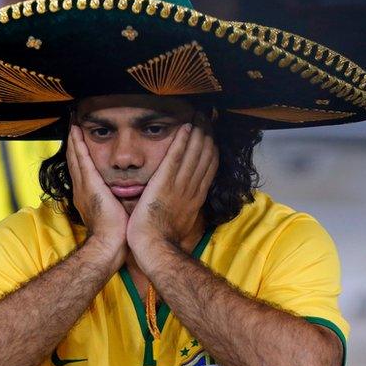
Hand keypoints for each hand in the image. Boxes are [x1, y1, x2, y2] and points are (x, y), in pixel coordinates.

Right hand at [66, 125, 127, 261]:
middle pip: (75, 160)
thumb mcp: (113, 213)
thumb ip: (115, 201)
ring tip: (73, 124)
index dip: (79, 154)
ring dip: (74, 139)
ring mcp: (83, 187)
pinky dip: (79, 146)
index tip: (80, 140)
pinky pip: (83, 160)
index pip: (82, 170)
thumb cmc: (115, 234)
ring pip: (76, 157)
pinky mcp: (89, 185)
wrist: (109, 245)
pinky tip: (77, 133)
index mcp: (87, 195)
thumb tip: (126, 195)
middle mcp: (81, 189)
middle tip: (72, 126)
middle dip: (74, 143)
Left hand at [127, 123, 217, 261]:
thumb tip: (186, 202)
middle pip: (204, 159)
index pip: (208, 170)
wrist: (154, 247)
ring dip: (197, 135)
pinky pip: (175, 159)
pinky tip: (185, 128)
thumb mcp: (179, 222)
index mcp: (194, 199)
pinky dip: (181, 142)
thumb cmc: (161, 239)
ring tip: (199, 118)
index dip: (211, 152)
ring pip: (193, 155)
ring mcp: (179, 186)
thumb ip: (183, 208)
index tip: (211, 138)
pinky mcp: (164, 184)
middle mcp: (191, 190)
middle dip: (207, 138)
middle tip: (208, 121)